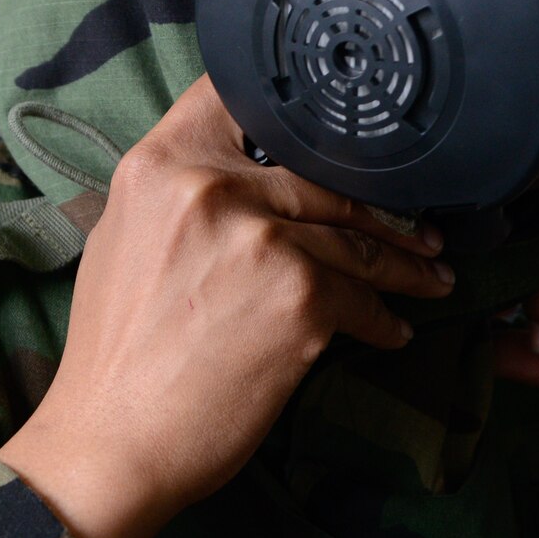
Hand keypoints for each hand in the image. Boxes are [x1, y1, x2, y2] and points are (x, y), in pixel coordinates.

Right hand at [0, 76, 454, 537]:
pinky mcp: (300, 298)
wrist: (111, 442)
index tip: (343, 120)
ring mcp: (261, 240)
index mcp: (161, 164)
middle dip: (379, 203)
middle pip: (322, 173)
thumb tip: (251, 172)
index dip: (297, 104)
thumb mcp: (127, 239)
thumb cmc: (117, 353)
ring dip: (401, 261)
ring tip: (427, 274)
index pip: (242, 96)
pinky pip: (363, 296)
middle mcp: (211, 187)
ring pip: (355, 236)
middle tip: (416, 225)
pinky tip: (391, 328)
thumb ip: (184, 192)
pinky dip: (383, 317)